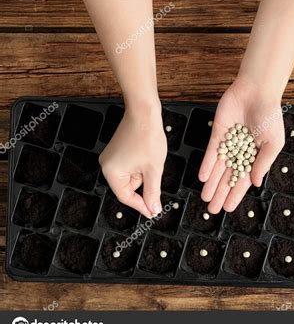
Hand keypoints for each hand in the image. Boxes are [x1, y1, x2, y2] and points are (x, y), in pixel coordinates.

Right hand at [99, 101, 166, 217]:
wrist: (144, 112)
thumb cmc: (147, 136)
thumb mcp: (153, 169)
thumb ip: (153, 192)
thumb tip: (153, 208)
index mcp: (111, 172)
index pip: (126, 197)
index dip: (141, 206)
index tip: (153, 211)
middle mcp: (107, 165)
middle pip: (129, 187)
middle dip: (145, 182)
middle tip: (154, 172)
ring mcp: (112, 157)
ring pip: (132, 176)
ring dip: (144, 172)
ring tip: (151, 159)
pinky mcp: (118, 150)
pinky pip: (131, 166)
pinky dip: (142, 165)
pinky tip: (148, 155)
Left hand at [199, 77, 284, 212]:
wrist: (257, 92)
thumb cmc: (270, 116)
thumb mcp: (273, 143)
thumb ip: (263, 163)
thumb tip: (255, 184)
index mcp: (255, 157)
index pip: (243, 180)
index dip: (235, 195)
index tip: (228, 208)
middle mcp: (240, 153)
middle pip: (228, 177)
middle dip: (220, 193)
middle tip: (212, 209)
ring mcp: (228, 144)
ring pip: (218, 168)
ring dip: (211, 183)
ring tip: (205, 198)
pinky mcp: (218, 133)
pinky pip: (212, 152)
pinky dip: (207, 165)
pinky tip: (203, 177)